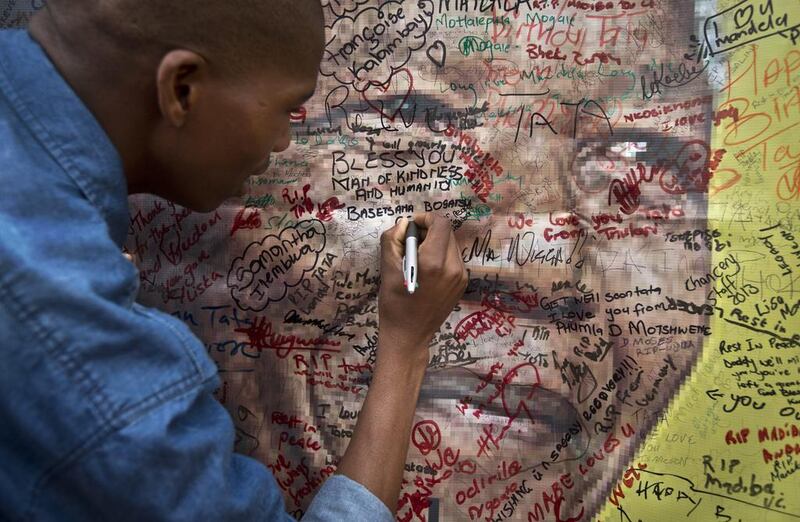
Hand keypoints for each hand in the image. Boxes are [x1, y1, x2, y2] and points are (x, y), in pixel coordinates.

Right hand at [377, 213, 467, 359]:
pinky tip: (427, 271)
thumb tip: (404, 224)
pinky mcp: (462, 284)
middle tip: (411, 242)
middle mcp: (453, 267)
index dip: (426, 218)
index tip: (412, 226)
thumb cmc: (394, 303)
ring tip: (418, 258)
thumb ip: (393, 239)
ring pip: (451, 245)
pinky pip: (453, 259)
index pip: (441, 223)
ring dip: (435, 243)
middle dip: (429, 231)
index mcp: (434, 262)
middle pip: (447, 233)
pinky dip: (441, 256)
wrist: (408, 335)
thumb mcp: (387, 268)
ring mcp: (461, 276)